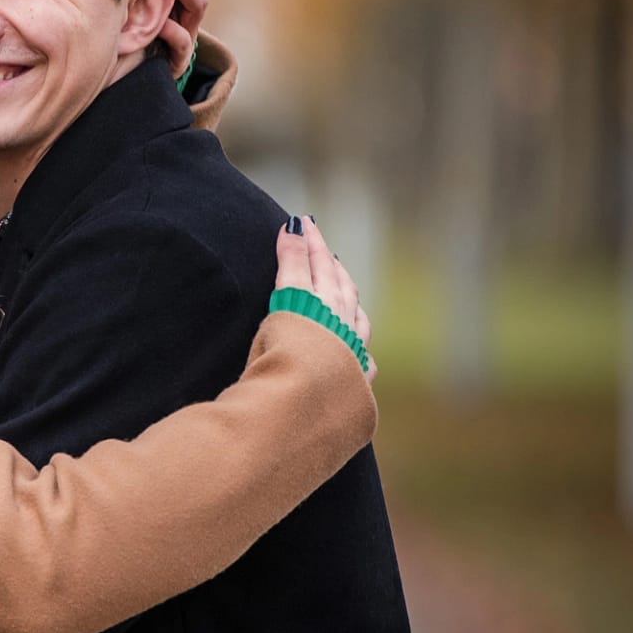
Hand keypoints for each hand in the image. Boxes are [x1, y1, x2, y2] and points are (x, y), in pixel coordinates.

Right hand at [274, 216, 374, 382]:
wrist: (307, 410)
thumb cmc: (276, 373)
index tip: (294, 223)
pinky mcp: (359, 370)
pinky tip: (355, 327)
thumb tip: (294, 239)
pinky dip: (356, 326)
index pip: (301, 264)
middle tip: (313, 230)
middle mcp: (334, 318)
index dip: (297, 242)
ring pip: (351, 303)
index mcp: (305, 304)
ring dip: (342, 281)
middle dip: (320, 250)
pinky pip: (361, 340)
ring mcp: (351, 343)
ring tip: (336, 268)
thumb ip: (289, 273)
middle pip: (330, 275)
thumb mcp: (271, 320)